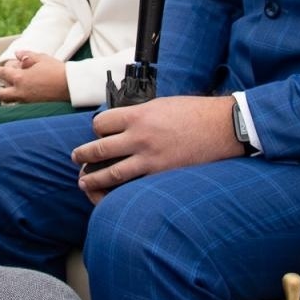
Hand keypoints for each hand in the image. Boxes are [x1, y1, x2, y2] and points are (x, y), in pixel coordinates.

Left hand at [0, 51, 69, 103]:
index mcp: (20, 78)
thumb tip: (17, 54)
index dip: (2, 69)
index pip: (3, 73)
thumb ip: (27, 56)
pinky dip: (19, 104)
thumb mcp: (42, 58)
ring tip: (13, 94)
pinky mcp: (35, 108)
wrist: (71, 86)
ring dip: (9, 99)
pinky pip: (21, 108)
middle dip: (0, 89)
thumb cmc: (57, 71)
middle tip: (3, 86)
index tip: (5, 68)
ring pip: (10, 104)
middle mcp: (20, 92)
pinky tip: (25, 99)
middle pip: (1, 94)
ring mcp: (27, 102)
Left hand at [71, 96, 245, 202]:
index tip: (97, 133)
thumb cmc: (195, 112)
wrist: (222, 126)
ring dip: (94, 178)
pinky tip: (112, 194)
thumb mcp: (161, 104)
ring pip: (111, 172)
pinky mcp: (162, 174)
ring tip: (84, 181)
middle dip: (83, 156)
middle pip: (99, 149)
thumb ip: (141, 114)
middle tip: (76, 159)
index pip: (101, 123)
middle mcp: (139, 136)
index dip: (96, 129)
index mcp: (138, 115)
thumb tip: (125, 122)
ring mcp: (150, 158)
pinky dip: (119, 191)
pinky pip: (133, 185)